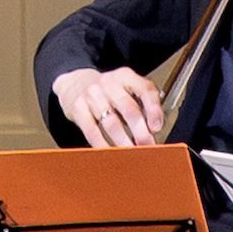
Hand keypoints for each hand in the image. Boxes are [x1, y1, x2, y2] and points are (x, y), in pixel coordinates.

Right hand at [55, 66, 169, 152]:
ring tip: (132, 155)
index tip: (157, 127)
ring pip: (111, 123)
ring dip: (124, 143)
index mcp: (126, 76)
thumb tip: (155, 130)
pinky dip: (103, 145)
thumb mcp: (126, 88)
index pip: (144, 89)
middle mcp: (109, 83)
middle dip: (141, 132)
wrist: (75, 84)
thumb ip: (142, 104)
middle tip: (148, 147)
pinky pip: (92, 131)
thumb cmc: (108, 91)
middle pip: (128, 108)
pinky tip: (111, 154)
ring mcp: (92, 95)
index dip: (153, 109)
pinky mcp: (78, 109)